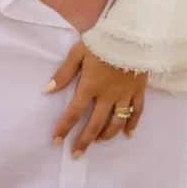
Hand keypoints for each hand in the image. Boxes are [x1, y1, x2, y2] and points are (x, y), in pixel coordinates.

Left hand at [47, 41, 147, 157]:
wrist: (131, 33)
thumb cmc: (101, 41)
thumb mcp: (78, 52)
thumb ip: (63, 73)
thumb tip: (47, 90)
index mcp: (90, 86)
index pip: (75, 112)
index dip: (65, 127)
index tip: (56, 141)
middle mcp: (108, 95)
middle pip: (95, 123)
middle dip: (85, 140)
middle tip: (77, 154)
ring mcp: (125, 94)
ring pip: (116, 121)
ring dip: (106, 134)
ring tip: (98, 141)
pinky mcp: (139, 90)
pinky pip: (137, 111)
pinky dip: (132, 124)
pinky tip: (127, 134)